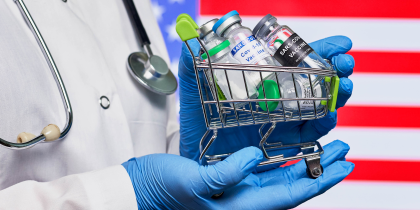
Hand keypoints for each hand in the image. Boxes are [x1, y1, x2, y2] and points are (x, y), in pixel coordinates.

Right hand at [123, 140, 353, 208]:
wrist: (140, 191)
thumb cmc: (161, 190)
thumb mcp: (192, 181)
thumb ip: (226, 173)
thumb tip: (255, 156)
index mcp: (239, 207)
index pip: (291, 194)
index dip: (320, 180)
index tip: (343, 164)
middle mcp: (243, 201)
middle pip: (292, 186)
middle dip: (320, 169)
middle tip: (342, 150)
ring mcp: (236, 191)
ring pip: (281, 178)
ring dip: (304, 163)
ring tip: (323, 149)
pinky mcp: (227, 180)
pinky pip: (263, 172)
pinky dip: (280, 161)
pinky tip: (287, 152)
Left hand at [179, 36, 354, 165]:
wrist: (193, 153)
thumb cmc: (195, 120)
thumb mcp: (193, 90)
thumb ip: (193, 64)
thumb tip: (196, 37)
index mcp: (263, 80)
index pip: (296, 61)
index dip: (319, 51)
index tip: (340, 44)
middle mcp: (278, 99)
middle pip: (316, 82)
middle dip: (335, 72)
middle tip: (344, 66)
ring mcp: (283, 121)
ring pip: (319, 107)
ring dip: (336, 96)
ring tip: (343, 88)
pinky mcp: (283, 144)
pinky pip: (309, 134)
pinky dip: (322, 125)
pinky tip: (328, 116)